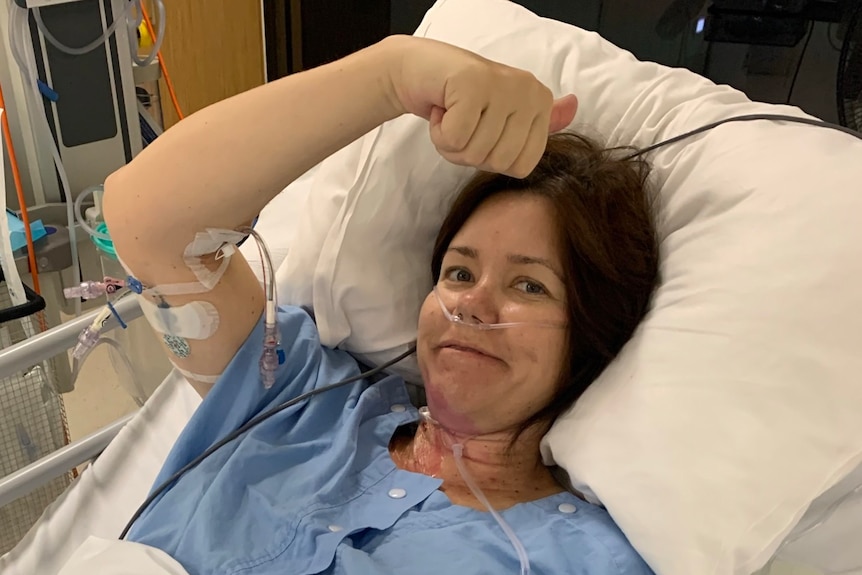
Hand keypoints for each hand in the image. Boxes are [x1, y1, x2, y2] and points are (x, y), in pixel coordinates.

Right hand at [388, 36, 577, 177]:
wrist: (418, 71)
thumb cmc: (459, 100)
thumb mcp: (502, 115)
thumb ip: (537, 121)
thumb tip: (574, 106)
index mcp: (540, 101)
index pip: (522, 167)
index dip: (491, 161)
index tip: (480, 132)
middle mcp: (528, 89)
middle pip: (499, 162)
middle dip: (469, 154)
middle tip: (461, 124)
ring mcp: (502, 85)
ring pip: (475, 152)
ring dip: (451, 143)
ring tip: (450, 115)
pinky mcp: (472, 83)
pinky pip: (455, 139)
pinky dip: (438, 133)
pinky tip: (440, 110)